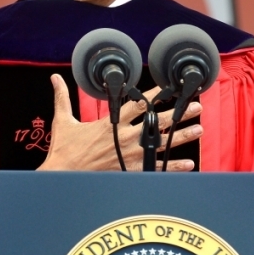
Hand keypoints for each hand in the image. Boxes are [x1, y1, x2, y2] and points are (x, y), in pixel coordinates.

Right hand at [37, 74, 202, 171]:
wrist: (62, 176)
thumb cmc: (64, 150)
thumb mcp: (63, 120)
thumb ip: (62, 97)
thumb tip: (54, 79)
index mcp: (110, 123)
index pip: (136, 104)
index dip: (154, 94)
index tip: (168, 87)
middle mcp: (124, 138)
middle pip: (156, 122)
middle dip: (177, 113)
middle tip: (195, 107)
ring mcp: (129, 155)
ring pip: (161, 144)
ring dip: (182, 137)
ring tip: (199, 129)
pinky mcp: (130, 171)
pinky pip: (156, 169)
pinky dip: (174, 167)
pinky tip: (189, 164)